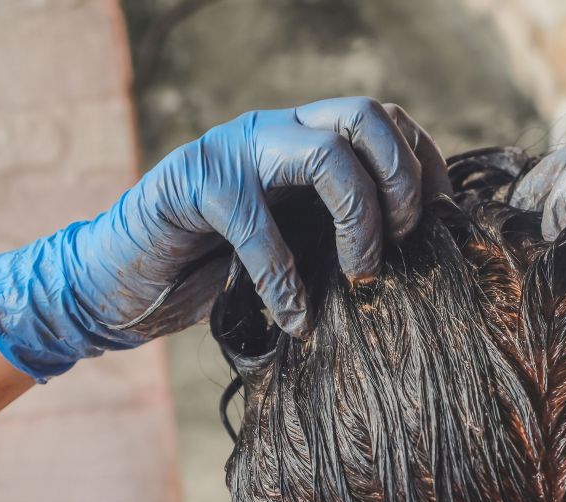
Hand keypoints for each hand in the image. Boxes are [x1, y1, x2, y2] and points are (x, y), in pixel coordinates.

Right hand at [0, 97, 450, 380]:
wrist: (127, 282)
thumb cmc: (225, 269)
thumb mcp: (300, 245)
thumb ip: (341, 233)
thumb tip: (418, 261)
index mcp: (308, 139)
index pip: (387, 121)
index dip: (423, 166)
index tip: (438, 223)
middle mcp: (277, 131)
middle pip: (365, 115)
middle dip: (400, 180)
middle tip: (401, 242)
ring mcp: (235, 150)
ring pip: (326, 154)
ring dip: (359, 220)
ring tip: (361, 278)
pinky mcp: (193, 184)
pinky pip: (257, 225)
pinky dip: (285, 280)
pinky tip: (295, 320)